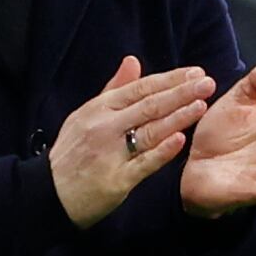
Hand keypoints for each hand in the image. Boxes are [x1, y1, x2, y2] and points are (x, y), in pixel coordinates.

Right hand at [49, 56, 215, 228]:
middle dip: (181, 92)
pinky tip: (180, 140)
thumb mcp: (85, 114)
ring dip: (177, 117)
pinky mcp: (115, 180)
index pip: (140, 88)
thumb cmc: (72, 152)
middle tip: (207, 83)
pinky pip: (142, 164)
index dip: (169, 79)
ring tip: (201, 105)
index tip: (195, 72)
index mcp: (99, 108)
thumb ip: (113, 90)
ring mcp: (110, 153)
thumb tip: (133, 61)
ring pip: (149, 131)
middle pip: (149, 105)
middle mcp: (105, 127)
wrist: (48, 194)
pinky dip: (161, 151)